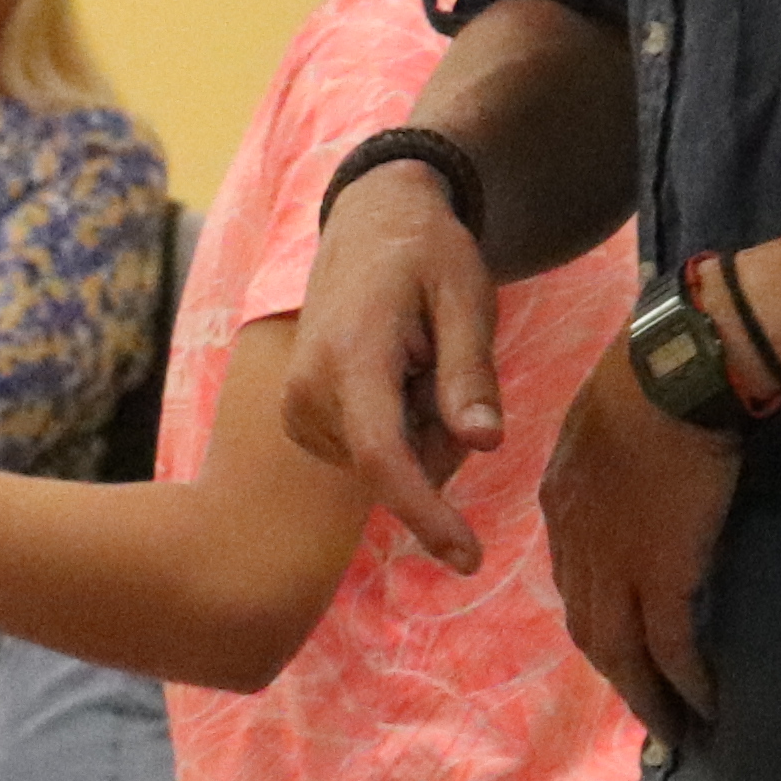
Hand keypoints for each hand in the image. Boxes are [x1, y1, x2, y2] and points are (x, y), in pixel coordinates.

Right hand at [278, 158, 507, 569]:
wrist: (369, 223)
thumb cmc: (426, 254)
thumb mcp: (467, 298)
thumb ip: (470, 372)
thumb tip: (483, 444)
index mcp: (350, 358)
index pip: (384, 459)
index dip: (426, 513)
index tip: (469, 557)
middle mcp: (308, 392)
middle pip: (398, 464)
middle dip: (441, 436)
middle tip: (447, 361)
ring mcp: (298, 408)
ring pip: (387, 464)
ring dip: (422, 430)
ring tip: (418, 360)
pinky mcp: (300, 418)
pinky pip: (370, 454)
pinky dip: (400, 427)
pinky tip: (398, 375)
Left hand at [537, 365, 731, 744]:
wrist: (672, 370)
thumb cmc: (651, 373)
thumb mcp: (608, 413)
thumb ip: (614, 453)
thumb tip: (646, 463)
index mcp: (562, 501)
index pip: (572, 576)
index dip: (596, 612)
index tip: (618, 638)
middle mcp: (576, 542)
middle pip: (589, 626)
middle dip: (617, 671)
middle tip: (646, 705)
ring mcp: (616, 562)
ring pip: (621, 649)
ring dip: (646, 694)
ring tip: (674, 727)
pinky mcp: (662, 572)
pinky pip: (667, 644)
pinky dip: (682, 682)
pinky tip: (702, 707)